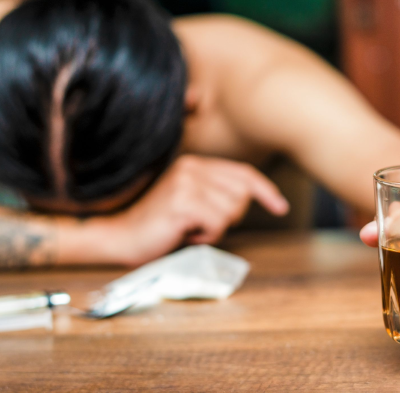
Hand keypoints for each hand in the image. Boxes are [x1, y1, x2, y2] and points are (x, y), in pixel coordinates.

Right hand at [108, 155, 288, 265]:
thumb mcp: (190, 202)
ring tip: (190, 229)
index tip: (280, 207)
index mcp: (195, 164)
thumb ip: (215, 194)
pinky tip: (185, 234)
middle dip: (229, 217)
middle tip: (202, 225)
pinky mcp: (183, 202)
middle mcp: (192, 168)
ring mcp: (187, 183)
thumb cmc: (158, 225)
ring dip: (215, 229)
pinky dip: (206, 236)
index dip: (266, 190)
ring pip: (231, 211)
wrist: (119, 236)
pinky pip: (217, 223)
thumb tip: (249, 198)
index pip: (243, 173)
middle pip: (242, 195)